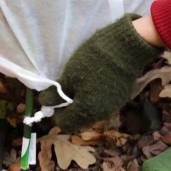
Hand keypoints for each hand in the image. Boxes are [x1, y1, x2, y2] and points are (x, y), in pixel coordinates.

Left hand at [38, 14, 163, 131]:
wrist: (125, 47)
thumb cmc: (92, 62)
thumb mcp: (68, 76)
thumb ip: (55, 95)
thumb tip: (46, 103)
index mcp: (87, 112)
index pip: (65, 123)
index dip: (56, 112)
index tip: (54, 96)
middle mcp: (101, 114)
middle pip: (78, 117)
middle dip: (69, 105)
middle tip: (66, 85)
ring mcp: (113, 105)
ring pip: (90, 109)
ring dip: (82, 99)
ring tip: (80, 79)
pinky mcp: (120, 96)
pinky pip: (102, 101)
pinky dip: (94, 94)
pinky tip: (95, 77)